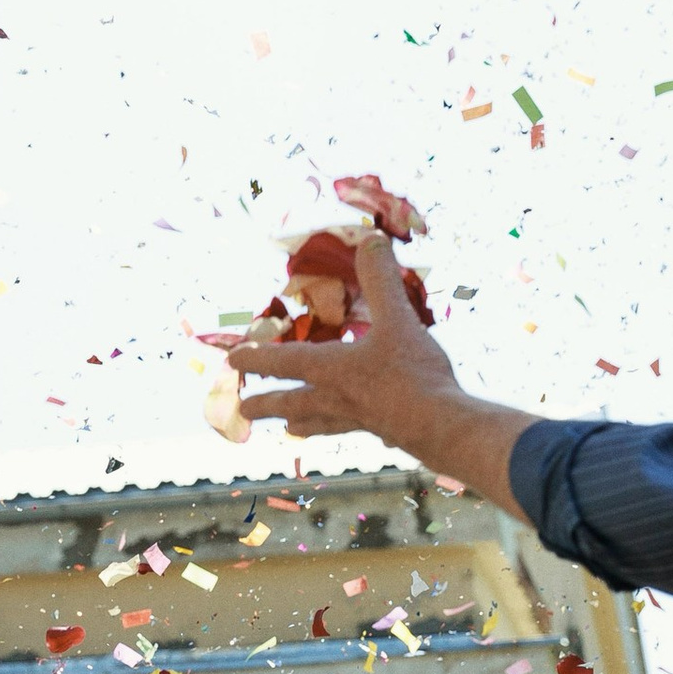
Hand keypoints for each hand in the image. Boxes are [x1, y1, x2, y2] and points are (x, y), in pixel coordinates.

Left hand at [224, 229, 537, 514]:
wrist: (440, 426)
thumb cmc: (411, 373)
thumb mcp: (397, 318)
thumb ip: (380, 280)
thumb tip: (371, 240)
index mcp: (329, 369)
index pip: (282, 362)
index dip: (256, 358)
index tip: (232, 361)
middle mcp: (334, 398)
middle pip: (290, 402)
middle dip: (266, 404)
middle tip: (243, 410)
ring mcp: (356, 420)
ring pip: (318, 422)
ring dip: (301, 424)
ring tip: (290, 430)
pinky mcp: (381, 433)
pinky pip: (354, 429)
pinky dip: (348, 427)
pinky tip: (358, 428)